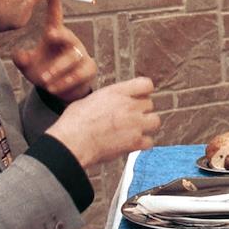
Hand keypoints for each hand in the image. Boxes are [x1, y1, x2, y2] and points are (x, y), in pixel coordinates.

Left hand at [13, 0, 95, 101]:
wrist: (63, 89)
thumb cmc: (45, 70)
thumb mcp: (30, 65)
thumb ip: (22, 59)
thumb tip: (19, 54)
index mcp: (56, 36)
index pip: (55, 19)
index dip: (53, 6)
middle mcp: (70, 42)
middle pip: (67, 35)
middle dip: (60, 34)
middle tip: (50, 35)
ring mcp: (81, 56)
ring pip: (72, 59)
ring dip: (57, 69)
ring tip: (45, 80)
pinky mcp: (89, 69)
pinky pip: (79, 74)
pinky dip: (65, 82)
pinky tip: (53, 88)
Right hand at [46, 77, 160, 167]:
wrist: (72, 142)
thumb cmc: (74, 123)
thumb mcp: (89, 100)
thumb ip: (106, 99)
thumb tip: (108, 102)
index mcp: (117, 92)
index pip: (146, 84)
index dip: (143, 92)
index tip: (139, 97)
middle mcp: (129, 105)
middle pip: (149, 104)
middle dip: (141, 111)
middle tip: (130, 118)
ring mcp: (135, 123)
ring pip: (155, 121)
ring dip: (147, 126)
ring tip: (134, 130)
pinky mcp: (135, 141)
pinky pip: (149, 142)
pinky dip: (142, 144)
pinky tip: (132, 144)